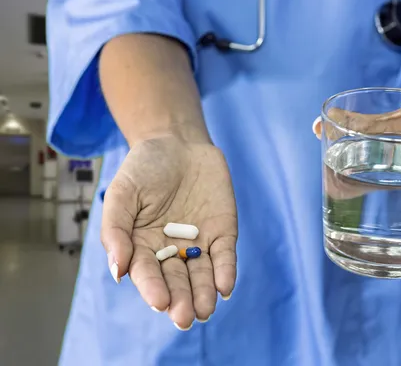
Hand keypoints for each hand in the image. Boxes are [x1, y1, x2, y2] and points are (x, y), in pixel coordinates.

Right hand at [101, 134, 236, 329]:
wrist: (177, 142)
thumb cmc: (144, 168)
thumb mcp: (122, 193)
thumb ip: (116, 230)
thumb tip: (118, 272)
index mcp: (143, 247)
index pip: (148, 273)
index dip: (153, 288)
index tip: (160, 302)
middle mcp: (171, 251)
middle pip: (177, 281)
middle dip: (181, 299)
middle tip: (184, 317)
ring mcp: (198, 243)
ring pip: (202, 275)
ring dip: (204, 294)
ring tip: (205, 309)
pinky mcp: (222, 232)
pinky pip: (225, 256)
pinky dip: (225, 271)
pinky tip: (225, 287)